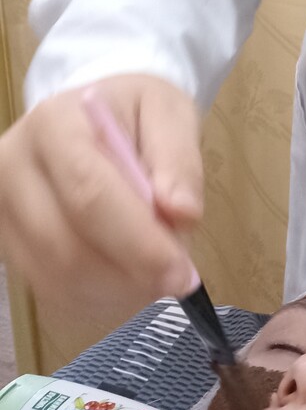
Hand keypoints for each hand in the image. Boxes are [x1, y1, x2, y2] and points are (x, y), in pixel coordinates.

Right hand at [0, 74, 202, 317]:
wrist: (96, 115)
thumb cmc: (136, 113)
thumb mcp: (171, 113)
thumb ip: (179, 160)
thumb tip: (182, 214)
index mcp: (53, 124)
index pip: (89, 193)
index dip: (138, 241)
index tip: (183, 274)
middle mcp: (12, 168)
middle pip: (66, 246)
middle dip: (130, 274)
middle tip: (179, 279)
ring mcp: (2, 211)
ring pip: (56, 277)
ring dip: (116, 290)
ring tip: (156, 271)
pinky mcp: (6, 244)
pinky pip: (50, 290)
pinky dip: (97, 297)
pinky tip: (128, 278)